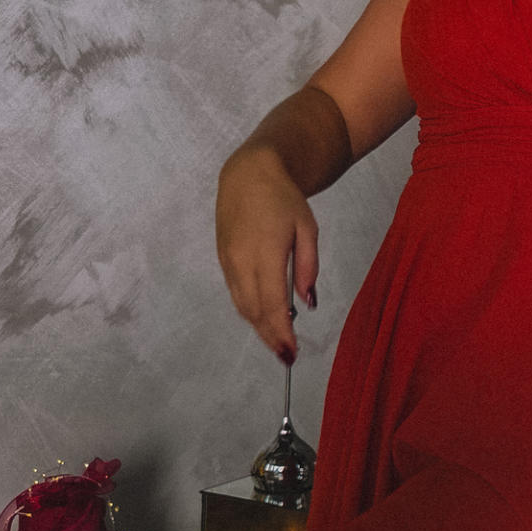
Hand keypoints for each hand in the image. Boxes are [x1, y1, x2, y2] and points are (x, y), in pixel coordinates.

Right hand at [216, 146, 318, 362]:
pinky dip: (250, 311)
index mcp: (265, 252)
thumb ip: (309, 266)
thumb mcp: (307, 229)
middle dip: (270, 336)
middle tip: (287, 356)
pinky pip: (236, 293)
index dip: (281, 331)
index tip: (292, 352)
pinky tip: (264, 319)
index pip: (272, 303)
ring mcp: (228, 261)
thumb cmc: (284, 199)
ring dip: (258, 327)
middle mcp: (241, 261)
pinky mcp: (222, 259)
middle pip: (254, 310)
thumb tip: (307, 302)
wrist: (248, 174)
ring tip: (277, 343)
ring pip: (242, 305)